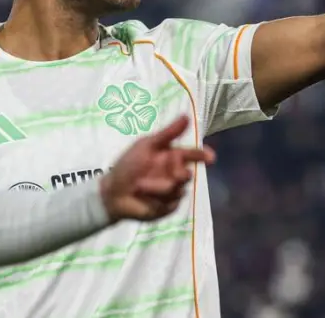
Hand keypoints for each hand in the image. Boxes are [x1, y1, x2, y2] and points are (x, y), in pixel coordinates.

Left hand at [99, 116, 214, 220]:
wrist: (113, 191)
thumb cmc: (128, 165)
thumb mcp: (146, 146)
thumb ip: (168, 134)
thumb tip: (187, 116)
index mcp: (171, 157)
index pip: (191, 155)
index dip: (202, 155)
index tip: (211, 157)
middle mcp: (174, 174)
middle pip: (187, 175)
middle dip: (179, 175)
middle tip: (172, 175)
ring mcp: (173, 192)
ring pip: (178, 190)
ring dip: (157, 188)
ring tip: (139, 186)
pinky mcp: (168, 207)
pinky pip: (171, 204)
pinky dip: (156, 200)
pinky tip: (143, 198)